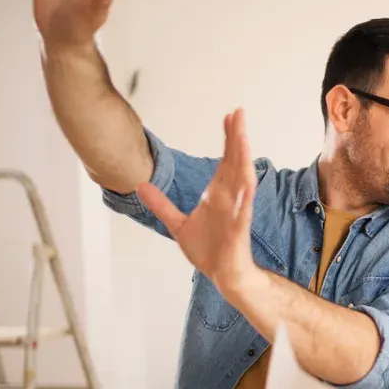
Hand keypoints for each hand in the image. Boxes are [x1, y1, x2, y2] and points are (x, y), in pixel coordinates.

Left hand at [138, 109, 260, 299]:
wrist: (222, 275)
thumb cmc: (209, 250)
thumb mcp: (178, 224)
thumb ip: (161, 205)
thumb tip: (141, 186)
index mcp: (217, 195)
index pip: (225, 160)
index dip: (228, 138)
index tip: (229, 117)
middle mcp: (229, 198)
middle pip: (235, 162)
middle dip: (237, 138)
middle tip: (240, 113)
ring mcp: (235, 212)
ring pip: (241, 180)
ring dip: (243, 159)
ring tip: (243, 137)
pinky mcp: (238, 230)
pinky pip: (243, 211)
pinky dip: (245, 196)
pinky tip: (247, 181)